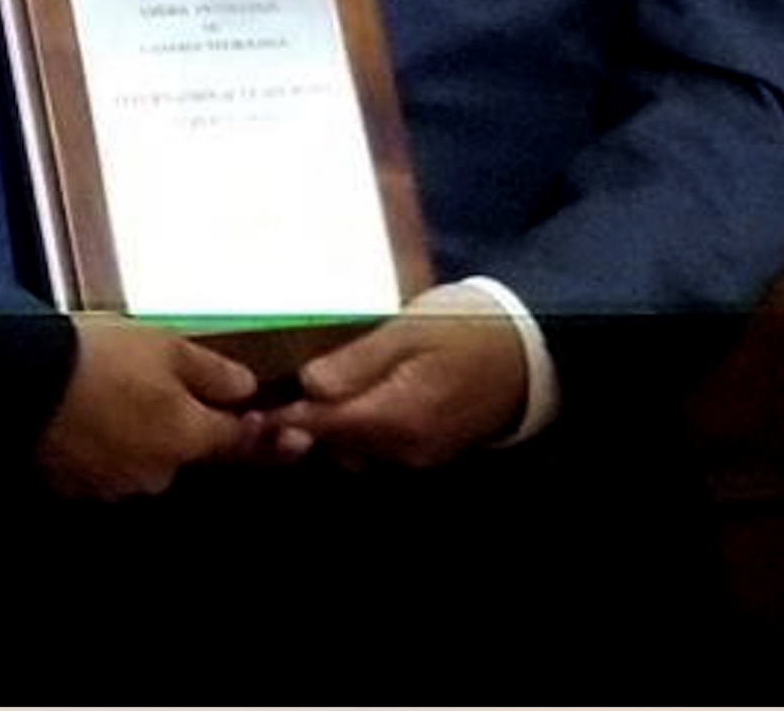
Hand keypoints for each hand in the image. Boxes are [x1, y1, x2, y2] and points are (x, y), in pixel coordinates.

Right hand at [33, 315, 260, 499]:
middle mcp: (158, 473)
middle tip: (155, 382)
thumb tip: (245, 389)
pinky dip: (102, 443)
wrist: (21, 383)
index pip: (239, 442)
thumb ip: (214, 371)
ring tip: (110, 389)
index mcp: (187, 438)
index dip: (260, 431)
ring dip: (137, 432)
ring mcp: (114, 485)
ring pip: (143, 458)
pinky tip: (84, 411)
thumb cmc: (97, 359)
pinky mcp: (75, 487)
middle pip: (185, 449)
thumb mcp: (166, 346)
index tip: (278, 423)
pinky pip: (103, 465)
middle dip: (179, 423)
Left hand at [281, 282, 527, 470]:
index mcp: (400, 416)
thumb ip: (360, 360)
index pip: (327, 425)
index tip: (252, 406)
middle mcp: (406, 448)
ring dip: (329, 423)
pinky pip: (377, 444)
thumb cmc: (469, 327)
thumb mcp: (412, 328)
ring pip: (355, 446)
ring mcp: (418, 455)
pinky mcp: (426, 450)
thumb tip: (309, 384)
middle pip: (337, 441)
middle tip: (267, 390)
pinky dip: (355, 425)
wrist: (531, 354)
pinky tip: (347, 395)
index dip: (287, 416)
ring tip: (302, 388)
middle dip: (303, 421)